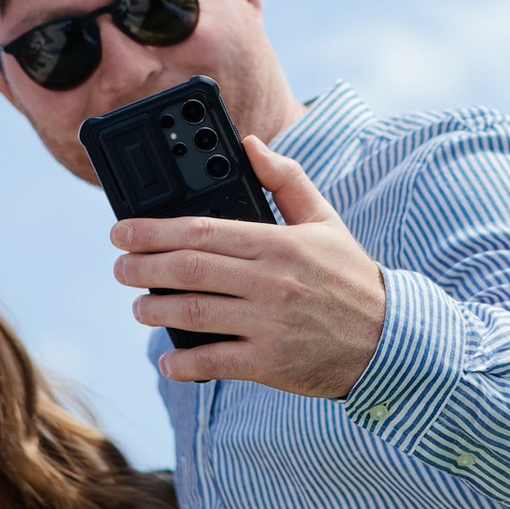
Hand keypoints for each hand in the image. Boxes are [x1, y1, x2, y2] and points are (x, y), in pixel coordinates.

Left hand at [113, 140, 386, 394]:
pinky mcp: (270, 362)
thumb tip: (251, 145)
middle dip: (143, 267)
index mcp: (278, 243)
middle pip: (188, 269)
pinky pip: (214, 362)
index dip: (154, 230)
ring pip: (193, 313)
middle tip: (120, 267)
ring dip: (154, 310)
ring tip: (139, 306)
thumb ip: (286, 180)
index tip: (122, 230)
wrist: (389, 340)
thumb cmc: (351, 278)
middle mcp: (270, 282)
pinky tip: (168, 360)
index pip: (202, 230)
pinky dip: (184, 363)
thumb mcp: (325, 221)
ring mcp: (268, 323)